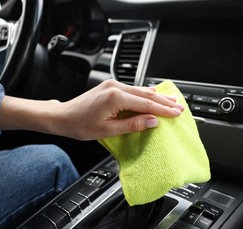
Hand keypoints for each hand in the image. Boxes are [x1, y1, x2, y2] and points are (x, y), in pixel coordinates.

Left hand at [0, 79, 183, 139]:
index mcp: (115, 97)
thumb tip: (152, 121)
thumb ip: (132, 124)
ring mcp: (112, 85)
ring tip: (171, 102)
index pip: (146, 104)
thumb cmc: (80, 125)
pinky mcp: (109, 86)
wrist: (62, 116)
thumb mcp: (108, 130)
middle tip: (179, 107)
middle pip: (146, 95)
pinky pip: (132, 90)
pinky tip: (152, 95)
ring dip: (156, 97)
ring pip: (140, 90)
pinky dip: (144, 94)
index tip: (176, 113)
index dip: (163, 110)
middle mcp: (115, 87)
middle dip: (164, 102)